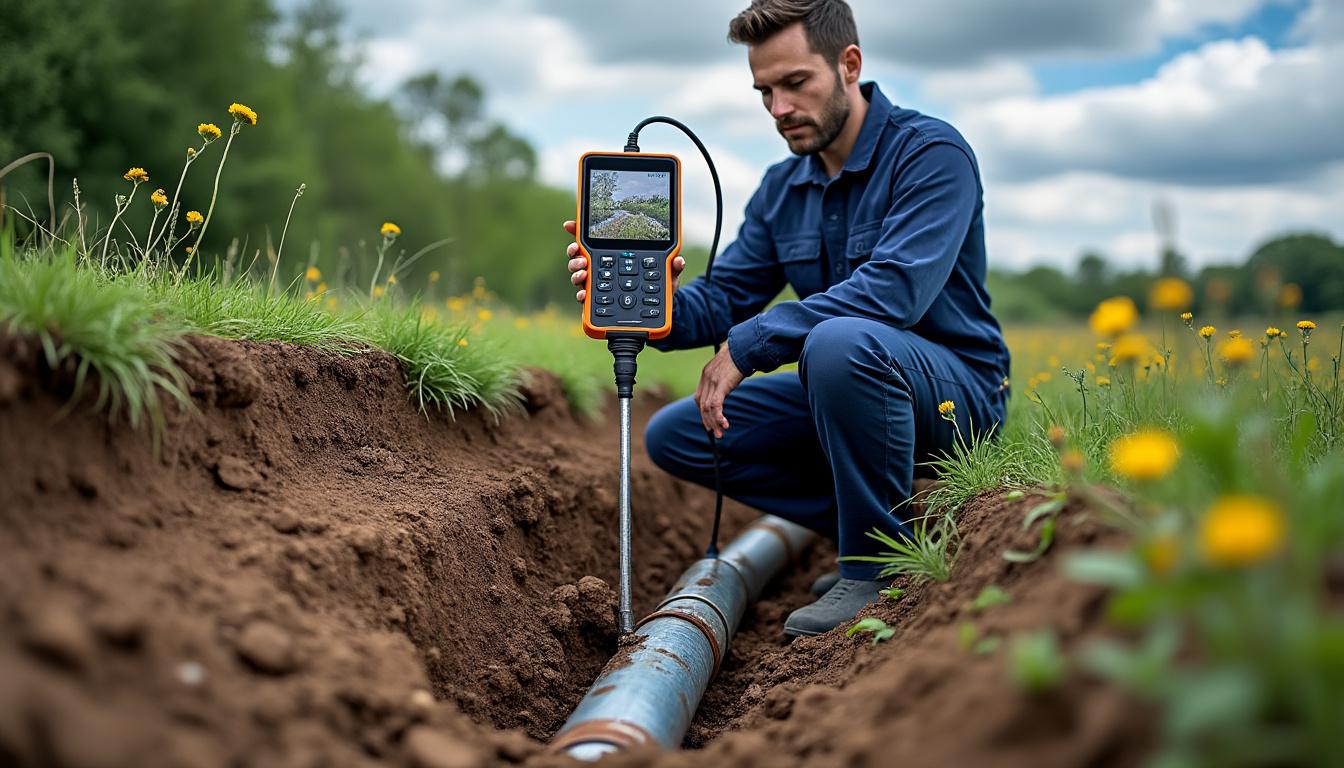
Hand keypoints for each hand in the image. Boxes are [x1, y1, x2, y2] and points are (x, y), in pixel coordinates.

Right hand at [563, 220, 685, 302]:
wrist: (657, 310)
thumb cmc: (659, 287)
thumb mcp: (667, 275)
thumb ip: (672, 266)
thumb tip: (679, 260)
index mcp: (615, 256)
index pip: (593, 240)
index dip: (578, 230)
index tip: (569, 225)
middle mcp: (602, 269)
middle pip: (579, 257)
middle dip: (574, 254)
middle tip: (579, 255)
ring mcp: (598, 286)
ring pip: (579, 275)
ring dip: (576, 273)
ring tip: (582, 273)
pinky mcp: (597, 303)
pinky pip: (585, 298)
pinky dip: (581, 294)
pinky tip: (583, 293)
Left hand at [694, 341, 743, 437]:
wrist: (745, 346)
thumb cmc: (741, 355)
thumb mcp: (728, 367)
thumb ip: (724, 377)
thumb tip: (729, 383)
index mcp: (706, 374)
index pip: (699, 397)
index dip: (702, 411)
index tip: (708, 421)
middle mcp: (706, 378)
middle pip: (701, 404)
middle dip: (707, 420)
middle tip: (713, 433)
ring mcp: (712, 381)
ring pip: (708, 408)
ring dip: (714, 423)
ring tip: (720, 433)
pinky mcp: (721, 385)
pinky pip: (716, 405)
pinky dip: (719, 417)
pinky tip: (724, 425)